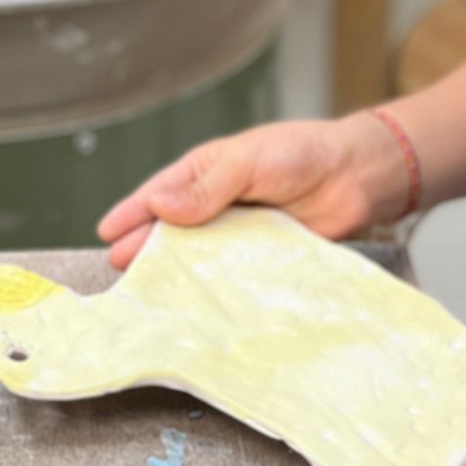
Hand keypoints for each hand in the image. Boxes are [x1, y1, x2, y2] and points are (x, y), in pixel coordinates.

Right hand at [96, 113, 411, 269]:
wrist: (357, 178)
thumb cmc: (301, 154)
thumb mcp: (247, 161)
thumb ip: (206, 186)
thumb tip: (158, 205)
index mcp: (204, 175)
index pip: (158, 196)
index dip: (131, 216)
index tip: (107, 236)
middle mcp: (216, 208)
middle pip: (171, 235)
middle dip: (146, 253)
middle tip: (122, 277)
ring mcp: (238, 237)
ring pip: (199, 261)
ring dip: (179, 278)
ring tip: (154, 300)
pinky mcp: (263, 262)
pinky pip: (233, 279)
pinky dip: (217, 293)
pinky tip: (202, 310)